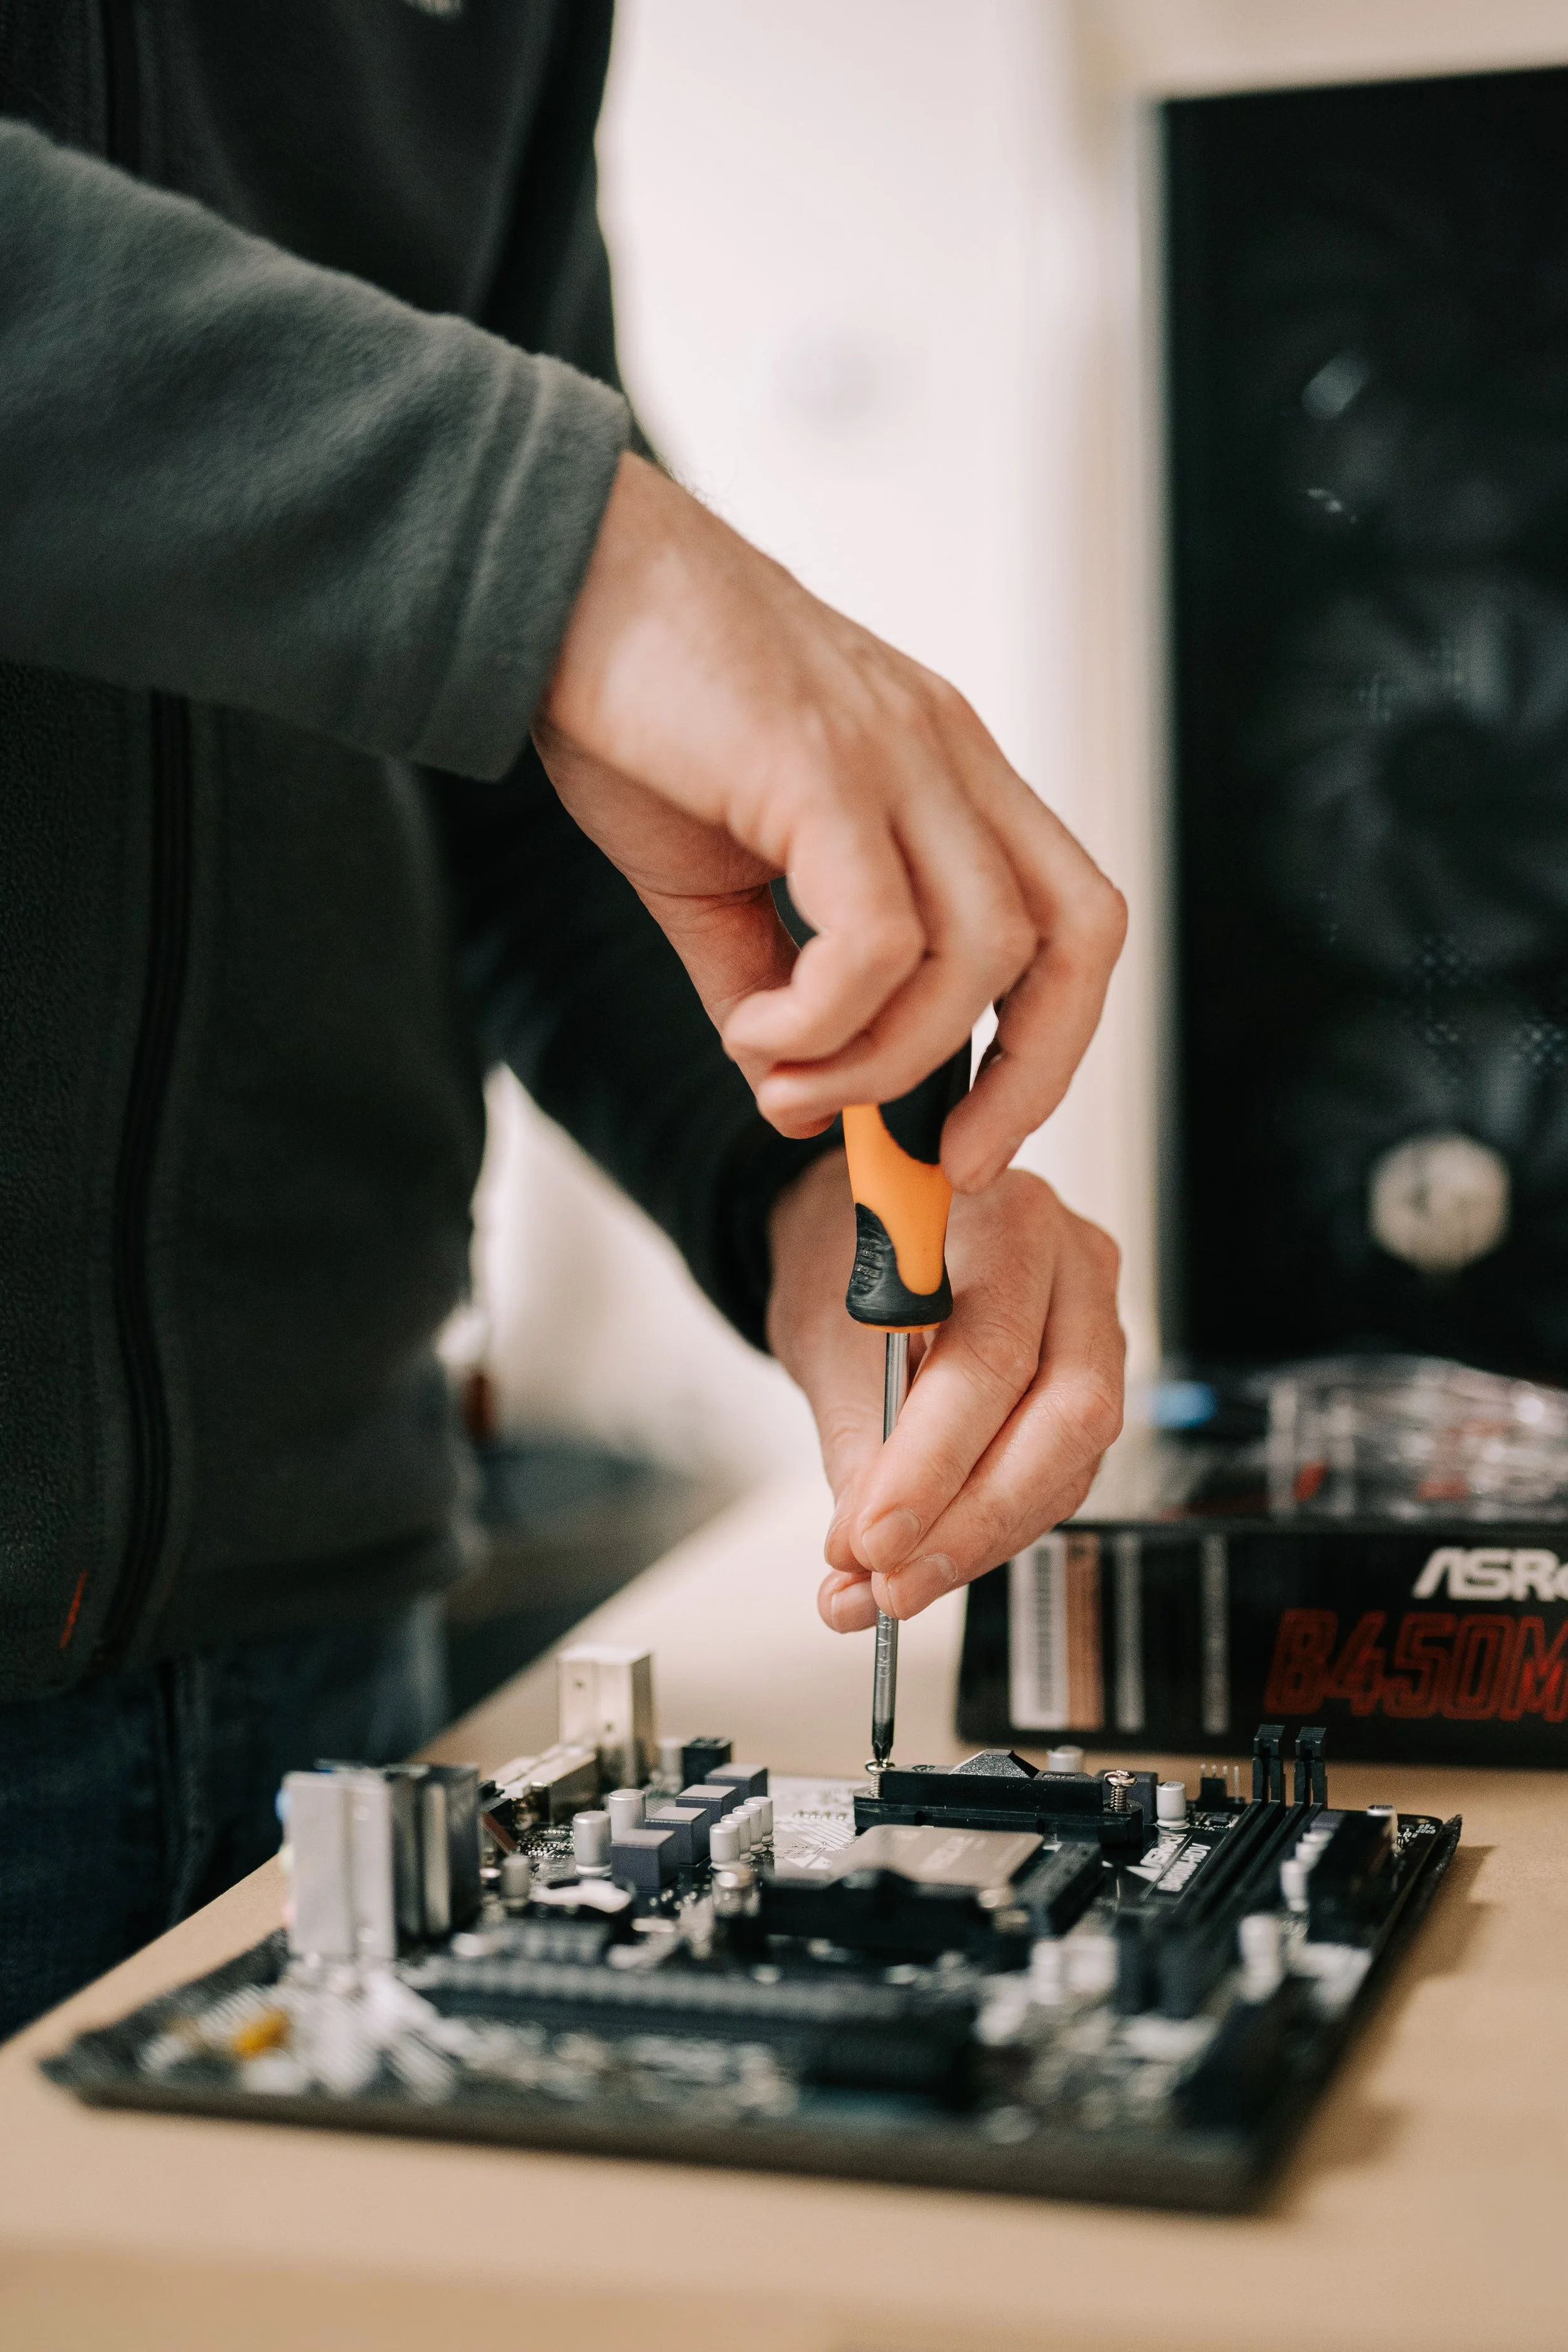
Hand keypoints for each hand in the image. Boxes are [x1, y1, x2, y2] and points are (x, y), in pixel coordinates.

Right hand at [536, 454, 1125, 1191]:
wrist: (552, 578)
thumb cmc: (633, 708)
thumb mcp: (718, 872)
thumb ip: (769, 976)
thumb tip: (791, 1088)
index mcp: (945, 772)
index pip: (1068, 918)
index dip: (1047, 1043)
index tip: (970, 1133)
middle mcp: (947, 756)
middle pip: (1075, 937)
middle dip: (1030, 1076)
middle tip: (943, 1156)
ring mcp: (897, 753)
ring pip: (977, 954)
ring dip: (883, 1058)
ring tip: (781, 1075)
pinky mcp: (822, 765)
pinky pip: (879, 937)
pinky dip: (825, 1018)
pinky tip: (752, 1029)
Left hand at [766, 1151, 1123, 1627]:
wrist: (870, 1235)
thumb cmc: (849, 1260)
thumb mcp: (831, 1340)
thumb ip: (857, 1453)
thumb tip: (858, 1561)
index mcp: (1009, 1222)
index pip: (990, 1358)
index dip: (932, 1464)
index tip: (872, 1540)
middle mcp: (1074, 1266)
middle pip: (1063, 1416)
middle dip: (972, 1521)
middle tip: (893, 1584)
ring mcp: (1098, 1323)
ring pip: (1072, 1458)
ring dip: (982, 1539)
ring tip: (898, 1588)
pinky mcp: (1094, 1379)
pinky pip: (1064, 1472)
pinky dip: (996, 1527)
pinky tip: (936, 1558)